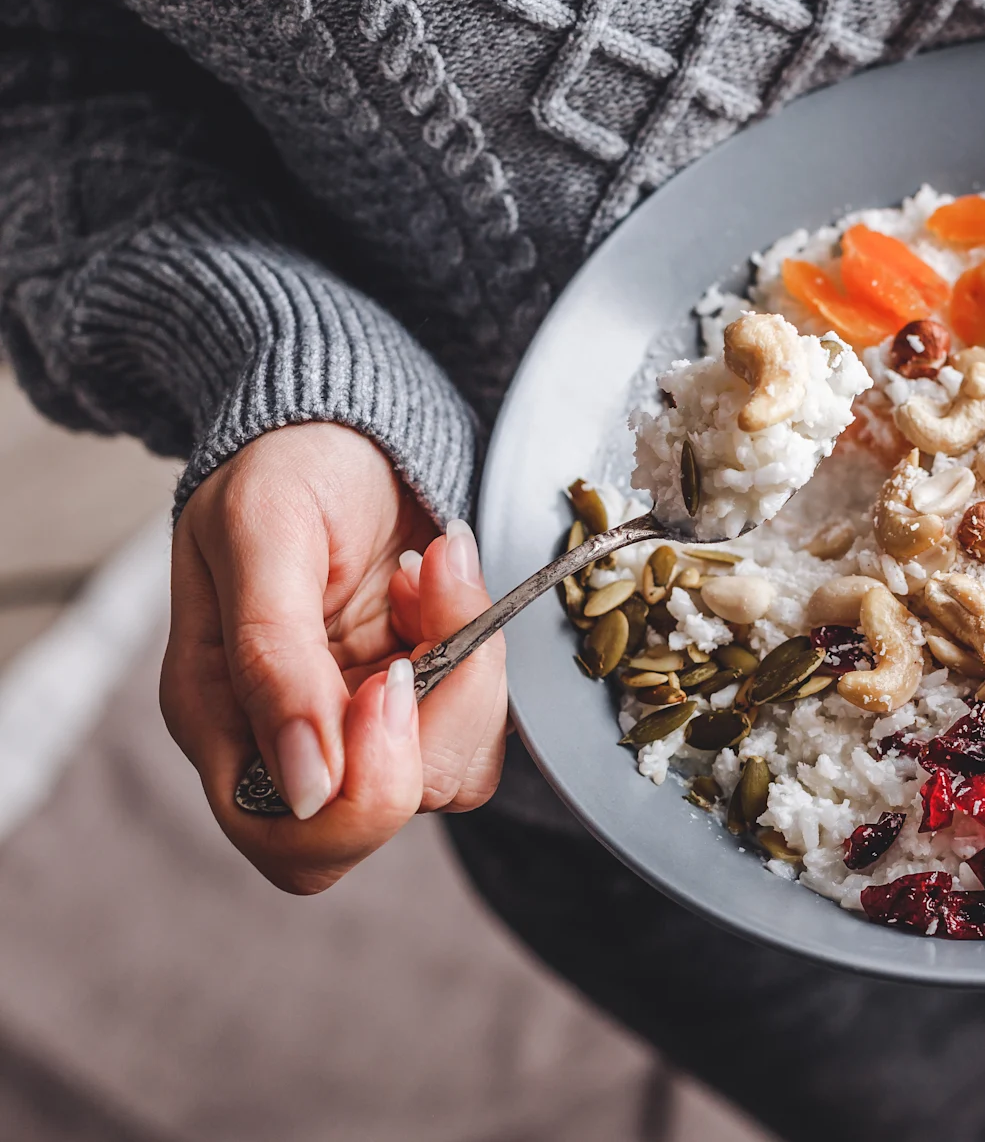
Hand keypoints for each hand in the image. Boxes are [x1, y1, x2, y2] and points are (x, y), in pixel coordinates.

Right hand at [160, 423, 507, 893]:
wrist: (347, 426)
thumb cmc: (284, 468)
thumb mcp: (262, 533)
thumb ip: (273, 659)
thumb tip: (306, 787)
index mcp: (221, 717)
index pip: (292, 839)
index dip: (362, 796)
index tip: (394, 681)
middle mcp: (290, 740)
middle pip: (377, 823)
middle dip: (432, 728)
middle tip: (427, 610)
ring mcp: (364, 725)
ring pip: (450, 773)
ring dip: (465, 668)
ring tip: (431, 573)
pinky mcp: (427, 699)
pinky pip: (482, 724)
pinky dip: (482, 652)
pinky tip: (444, 585)